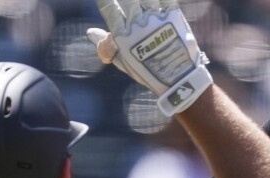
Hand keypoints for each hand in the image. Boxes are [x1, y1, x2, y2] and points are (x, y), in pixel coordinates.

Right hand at [87, 0, 212, 116]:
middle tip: (123, 1)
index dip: (104, 0)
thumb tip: (90, 32)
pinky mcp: (173, 15)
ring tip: (136, 1)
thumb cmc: (148, 70)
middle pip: (126, 0)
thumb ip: (106, 46)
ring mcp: (155, 18)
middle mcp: (137, 24)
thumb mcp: (123, 61)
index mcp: (122, 35)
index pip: (109, 9)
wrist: (178, 77)